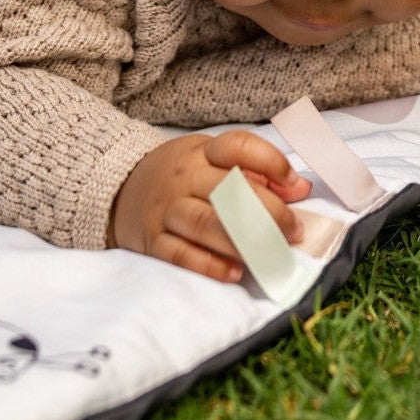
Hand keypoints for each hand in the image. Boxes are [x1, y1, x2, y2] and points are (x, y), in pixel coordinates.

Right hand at [109, 130, 312, 282]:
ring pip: (206, 223)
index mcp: (203, 152)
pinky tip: (236, 272)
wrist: (118, 189)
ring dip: (243, 240)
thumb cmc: (181, 174)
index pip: (238, 147)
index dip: (271, 163)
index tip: (294, 185)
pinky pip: (180, 254)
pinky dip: (209, 264)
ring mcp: (166, 209)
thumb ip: (258, 172)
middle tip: (293, 230)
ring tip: (271, 252)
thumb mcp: (213, 160)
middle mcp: (184, 177)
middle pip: (228, 190)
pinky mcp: (151, 240)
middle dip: (268, 212)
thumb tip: (302, 188)